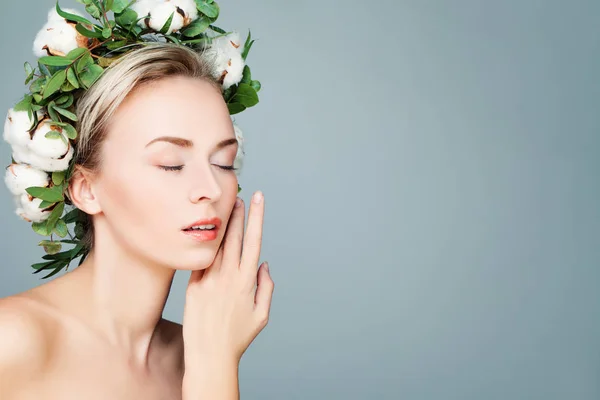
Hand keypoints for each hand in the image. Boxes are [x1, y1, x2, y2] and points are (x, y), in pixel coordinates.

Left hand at [182, 191, 273, 367]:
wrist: (209, 354)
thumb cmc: (237, 337)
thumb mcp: (261, 314)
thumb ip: (266, 286)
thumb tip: (264, 264)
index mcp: (246, 280)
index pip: (254, 240)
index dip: (257, 216)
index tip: (258, 198)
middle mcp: (227, 275)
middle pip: (234, 236)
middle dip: (238, 214)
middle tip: (239, 196)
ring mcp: (208, 279)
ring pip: (216, 244)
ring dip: (222, 225)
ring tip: (225, 210)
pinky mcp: (193, 285)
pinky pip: (200, 260)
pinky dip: (205, 246)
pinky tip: (206, 234)